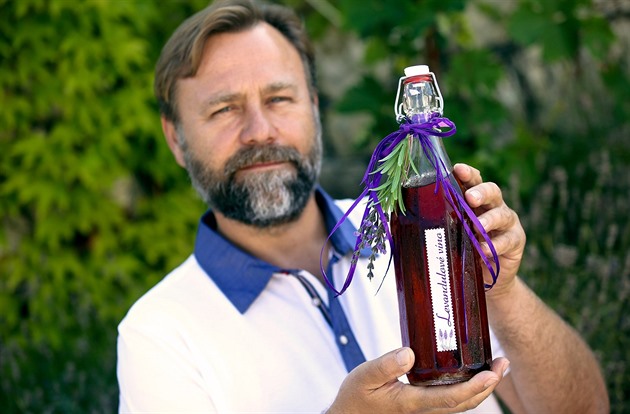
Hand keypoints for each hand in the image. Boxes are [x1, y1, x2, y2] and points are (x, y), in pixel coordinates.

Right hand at [326, 348, 509, 413]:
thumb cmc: (355, 398)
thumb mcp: (364, 376)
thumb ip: (385, 365)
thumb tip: (410, 353)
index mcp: (411, 402)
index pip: (451, 398)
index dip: (475, 387)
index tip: (492, 374)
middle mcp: (423, 409)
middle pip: (465, 403)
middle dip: (489, 386)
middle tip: (503, 363)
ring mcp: (424, 409)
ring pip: (461, 403)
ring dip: (482, 387)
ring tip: (495, 366)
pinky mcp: (422, 405)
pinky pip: (451, 399)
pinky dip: (468, 387)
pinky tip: (470, 372)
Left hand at [453, 163, 525, 297]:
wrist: (487, 277)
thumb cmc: (464, 250)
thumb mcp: (451, 234)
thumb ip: (441, 224)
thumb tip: (411, 219)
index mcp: (476, 200)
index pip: (473, 181)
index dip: (467, 173)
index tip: (458, 169)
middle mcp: (493, 206)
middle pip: (492, 191)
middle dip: (481, 192)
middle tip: (470, 197)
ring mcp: (507, 223)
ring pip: (502, 214)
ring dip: (489, 220)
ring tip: (478, 227)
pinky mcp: (516, 241)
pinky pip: (508, 240)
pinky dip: (495, 245)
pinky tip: (484, 250)